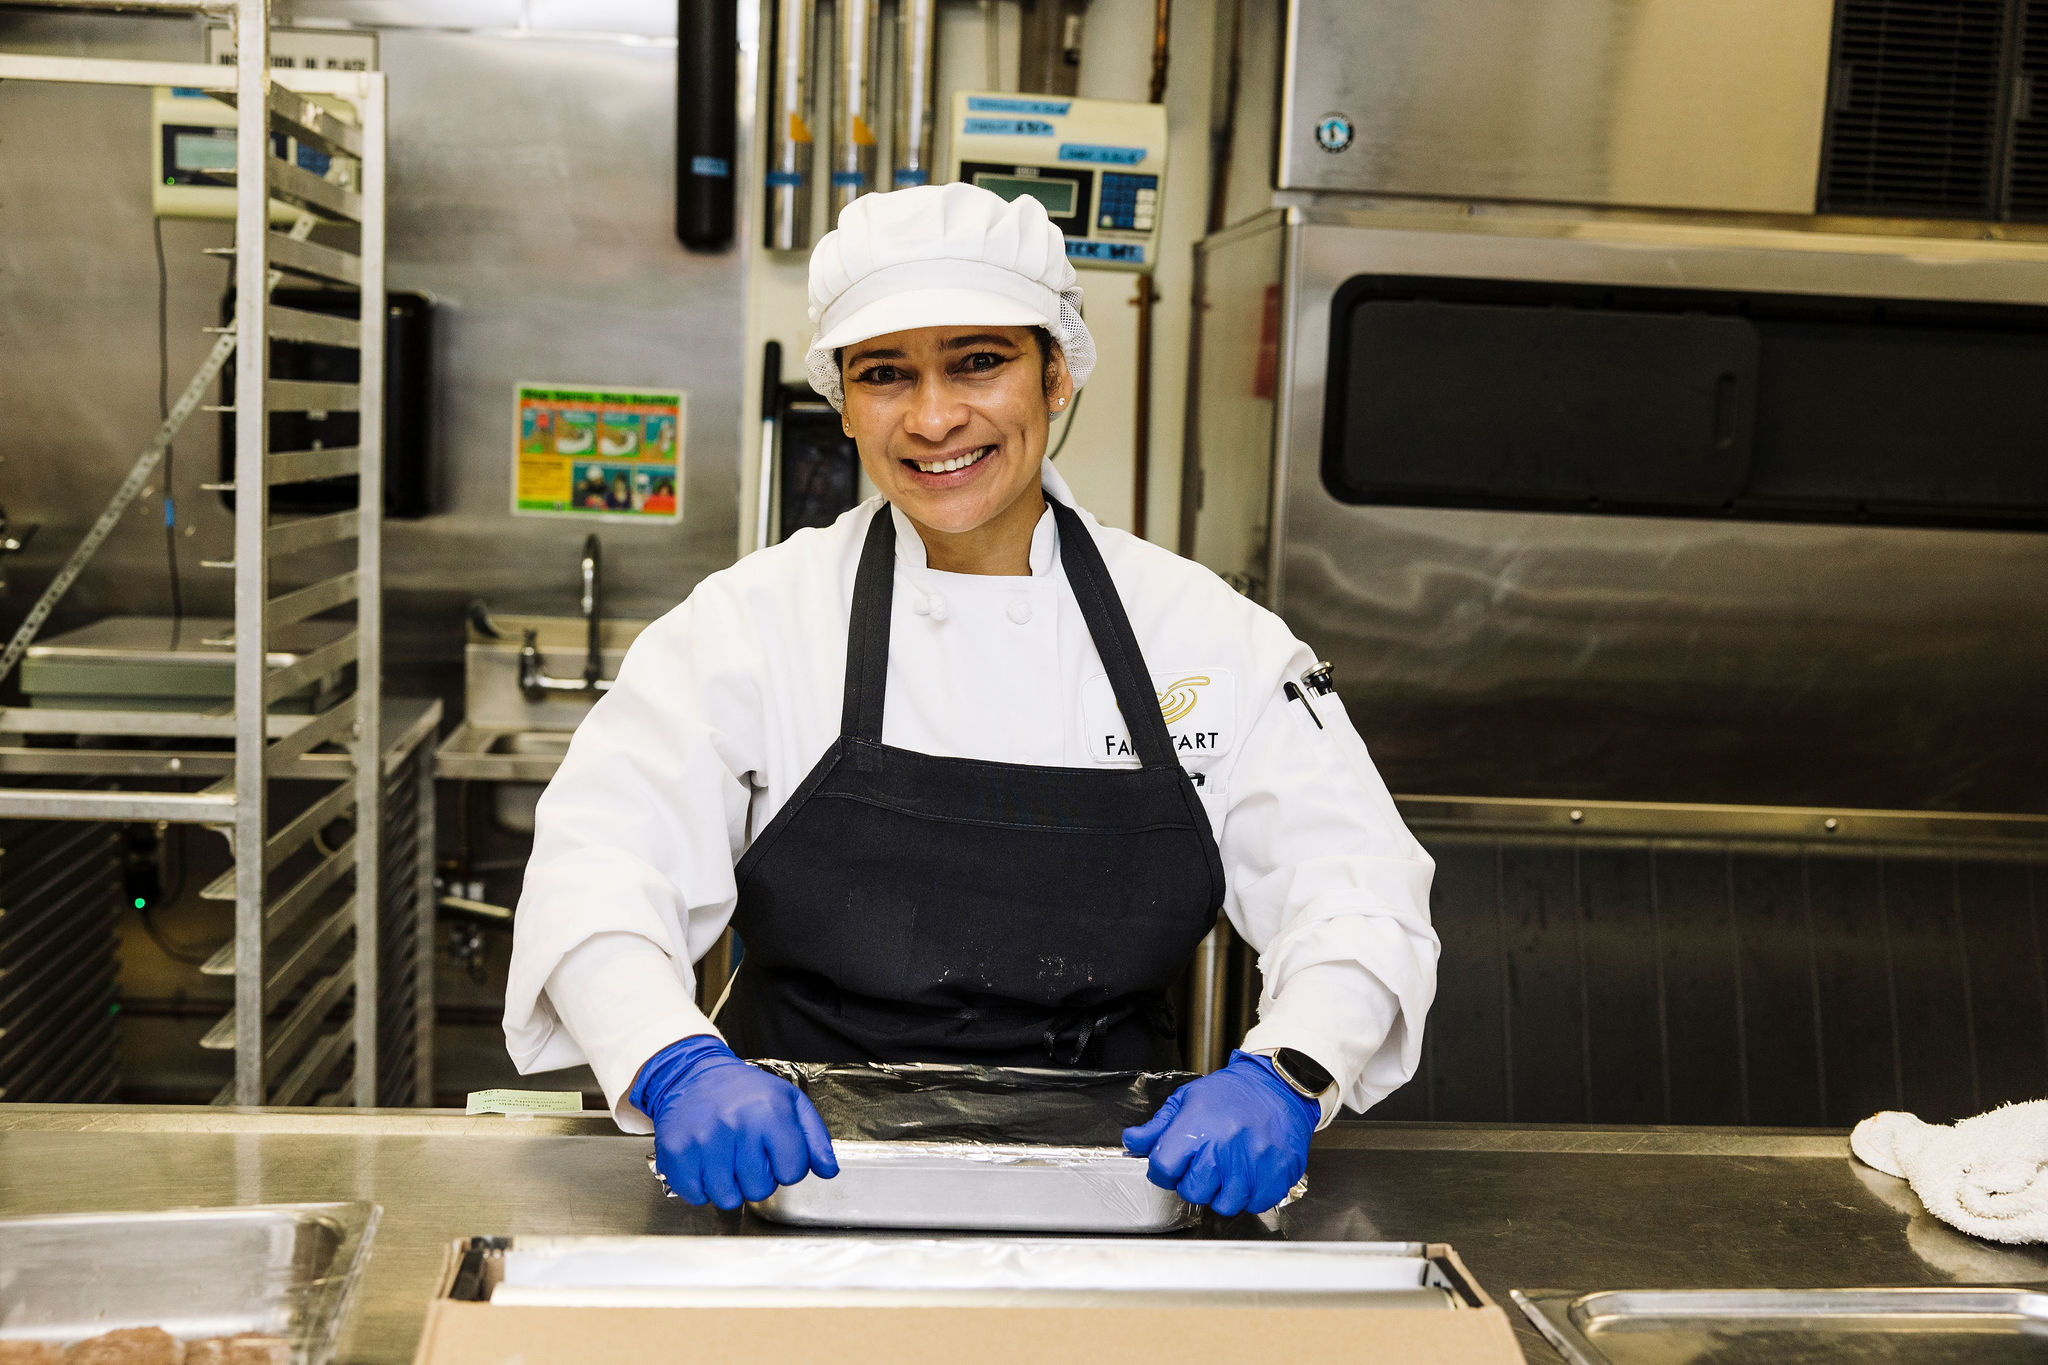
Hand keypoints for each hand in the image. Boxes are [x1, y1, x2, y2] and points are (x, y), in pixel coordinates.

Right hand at [631, 1035, 837, 1209]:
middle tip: (747, 1151)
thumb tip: (829, 1170)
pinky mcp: (676, 1152)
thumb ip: (815, 1138)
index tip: (775, 1150)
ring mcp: (703, 1140)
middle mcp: (736, 1125)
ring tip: (726, 1157)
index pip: (793, 1171)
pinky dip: (702, 1187)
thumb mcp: (789, 1102)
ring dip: (730, 1185)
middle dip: (758, 1177)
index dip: (787, 1165)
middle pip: (760, 1189)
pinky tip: (705, 1163)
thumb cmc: (744, 1092)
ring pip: (728, 1199)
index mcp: (770, 1111)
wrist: (692, 1076)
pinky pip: (697, 1197)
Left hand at [1122, 1050, 1320, 1215]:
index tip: (1172, 1165)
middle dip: (1192, 1182)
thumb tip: (1132, 1141)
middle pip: (1191, 1192)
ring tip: (1228, 1170)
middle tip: (1204, 1165)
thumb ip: (1158, 1126)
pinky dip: (1249, 1195)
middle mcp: (1224, 1149)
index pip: (1163, 1168)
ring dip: (1221, 1192)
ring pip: (1223, 1205)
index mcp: (1197, 1128)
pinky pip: (1253, 1205)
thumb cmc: (1233, 1093)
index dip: (1163, 1170)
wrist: (1279, 1087)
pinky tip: (1249, 1174)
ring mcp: (1252, 1166)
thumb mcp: (1188, 1099)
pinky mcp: (1275, 1177)